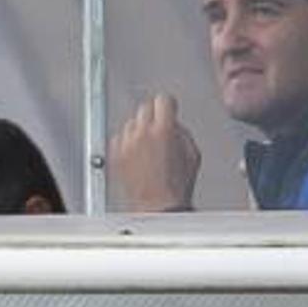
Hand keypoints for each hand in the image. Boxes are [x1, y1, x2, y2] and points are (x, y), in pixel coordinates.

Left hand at [109, 94, 199, 211]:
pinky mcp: (114, 153)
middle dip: (153, 115)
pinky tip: (137, 154)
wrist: (157, 206)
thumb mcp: (193, 153)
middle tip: (159, 127)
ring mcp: (125, 143)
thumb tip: (173, 123)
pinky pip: (119, 138)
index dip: (167, 104)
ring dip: (139, 128)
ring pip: (130, 123)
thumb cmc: (176, 186)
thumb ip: (181, 131)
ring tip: (149, 145)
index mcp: (163, 130)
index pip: (162, 100)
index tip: (168, 108)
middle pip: (144, 107)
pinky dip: (127, 142)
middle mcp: (141, 134)